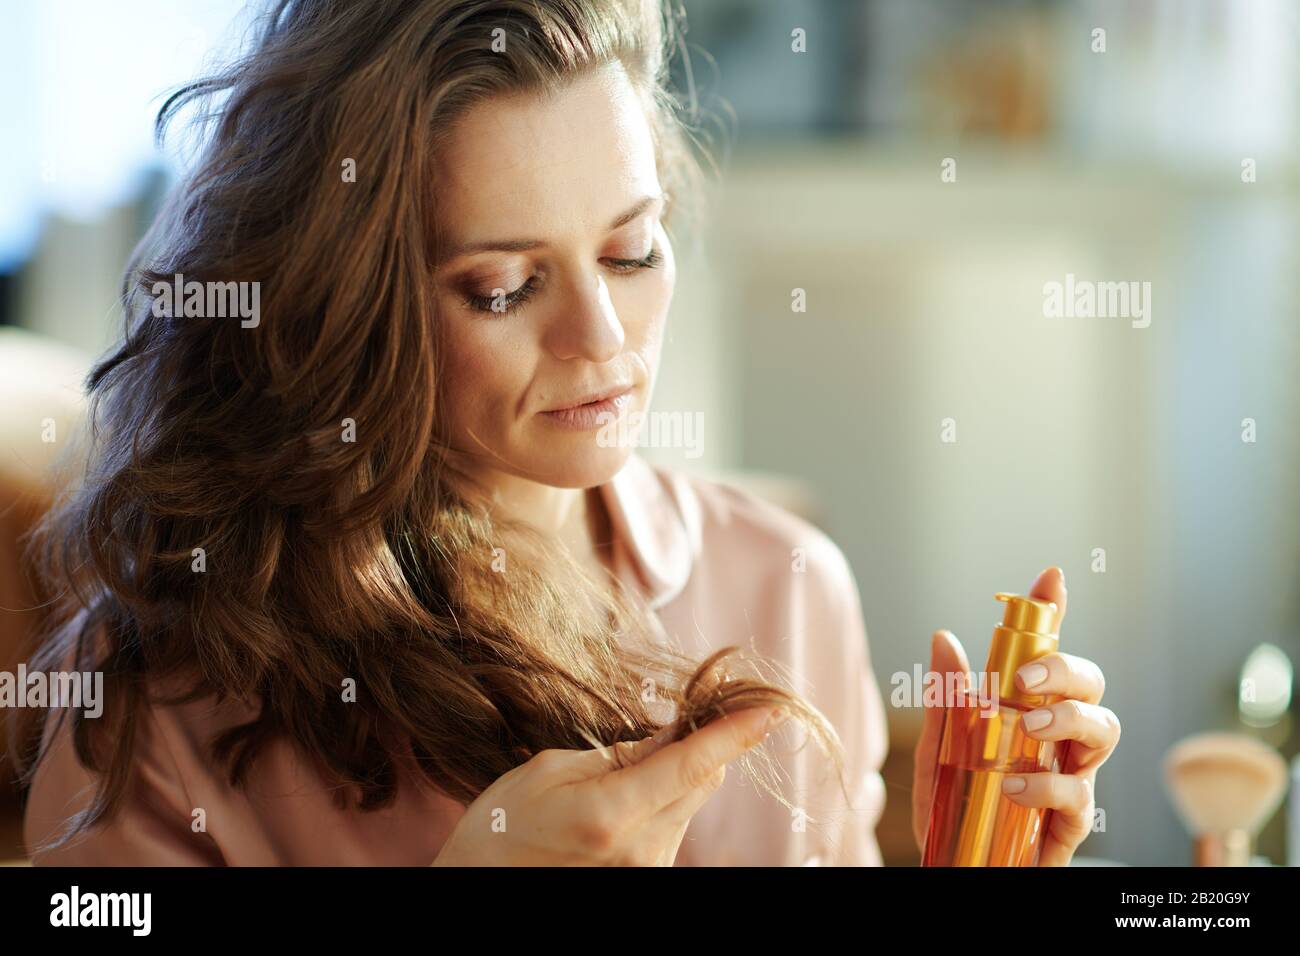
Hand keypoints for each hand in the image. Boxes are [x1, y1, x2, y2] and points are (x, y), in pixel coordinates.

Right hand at [432, 704, 787, 865]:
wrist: (480, 892)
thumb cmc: (501, 829)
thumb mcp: (549, 772)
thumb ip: (618, 753)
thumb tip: (671, 733)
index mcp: (613, 814)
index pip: (693, 765)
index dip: (736, 734)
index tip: (770, 710)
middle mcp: (641, 850)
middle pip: (704, 781)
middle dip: (705, 742)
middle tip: (688, 709)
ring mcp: (648, 870)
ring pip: (690, 802)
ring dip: (679, 772)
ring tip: (622, 768)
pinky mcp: (648, 879)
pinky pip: (673, 824)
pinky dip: (665, 798)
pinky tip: (623, 795)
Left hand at [911, 566, 1120, 864]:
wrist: (956, 864)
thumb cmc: (953, 805)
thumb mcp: (937, 747)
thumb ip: (945, 699)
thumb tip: (943, 637)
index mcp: (1027, 711)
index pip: (1048, 656)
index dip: (1055, 613)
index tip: (1050, 577)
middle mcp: (1058, 739)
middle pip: (1091, 686)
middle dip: (1067, 670)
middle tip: (1025, 680)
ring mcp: (1070, 777)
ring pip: (1105, 731)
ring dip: (1070, 720)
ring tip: (1028, 728)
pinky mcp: (1069, 823)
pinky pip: (1079, 797)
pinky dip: (1045, 787)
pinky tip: (1011, 784)